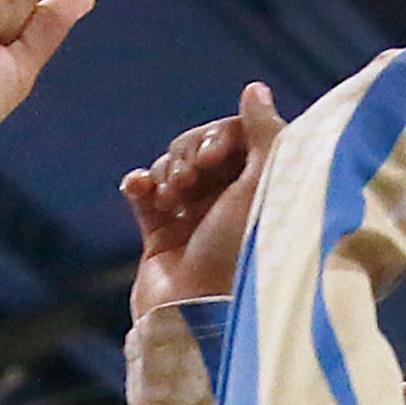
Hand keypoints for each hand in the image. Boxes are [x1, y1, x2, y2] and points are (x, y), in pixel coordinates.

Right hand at [124, 83, 283, 316]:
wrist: (204, 316)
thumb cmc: (247, 251)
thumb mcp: (267, 182)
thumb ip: (264, 131)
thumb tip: (255, 88)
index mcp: (266, 190)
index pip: (238, 136)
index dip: (221, 135)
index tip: (216, 154)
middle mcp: (234, 204)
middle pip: (201, 148)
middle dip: (191, 153)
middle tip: (191, 178)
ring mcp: (197, 222)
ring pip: (172, 168)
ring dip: (168, 172)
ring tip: (172, 197)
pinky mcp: (163, 240)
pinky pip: (145, 195)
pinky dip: (140, 185)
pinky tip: (138, 187)